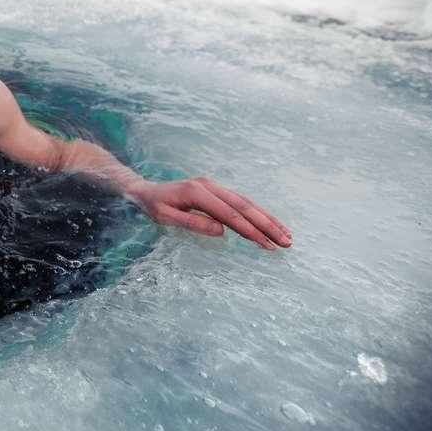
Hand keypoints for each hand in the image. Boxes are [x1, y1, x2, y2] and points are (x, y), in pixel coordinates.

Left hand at [126, 177, 291, 250]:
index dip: (250, 230)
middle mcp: (209, 186)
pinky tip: (270, 224)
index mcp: (197, 192)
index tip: (266, 244)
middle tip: (286, 242)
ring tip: (287, 236)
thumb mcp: (165, 217)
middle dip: (267, 225)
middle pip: (244, 206)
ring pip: (246, 203)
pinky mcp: (216, 190)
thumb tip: (222, 231)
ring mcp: (214, 186)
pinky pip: (240, 202)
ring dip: (267, 219)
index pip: (229, 214)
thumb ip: (193, 223)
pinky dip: (257, 214)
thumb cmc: (153, 206)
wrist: (145, 190)